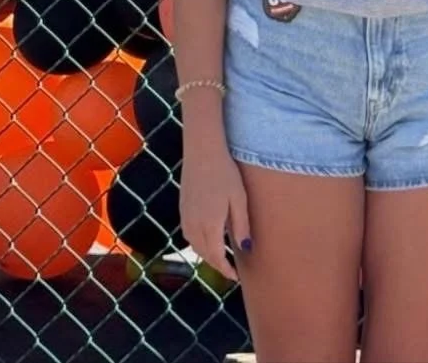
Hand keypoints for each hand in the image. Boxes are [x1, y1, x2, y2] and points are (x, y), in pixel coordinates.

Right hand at [179, 143, 251, 281]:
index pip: (216, 257)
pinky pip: (189, 234)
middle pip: (204, 254)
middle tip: (230, 269)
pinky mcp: (182, 208)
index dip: (226, 270)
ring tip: (220, 255)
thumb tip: (245, 249)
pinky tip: (207, 237)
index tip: (236, 277)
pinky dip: (198, 242)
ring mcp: (185, 216)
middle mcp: (194, 225)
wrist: (202, 150)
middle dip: (217, 264)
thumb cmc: (225, 172)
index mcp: (209, 225)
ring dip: (206, 254)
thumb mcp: (239, 199)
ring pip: (194, 245)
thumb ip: (241, 226)